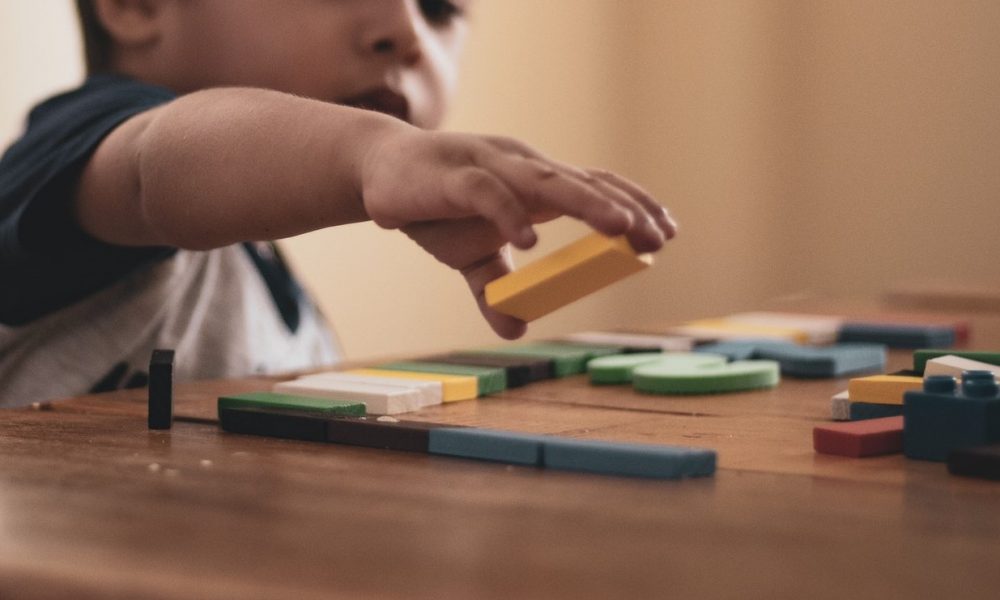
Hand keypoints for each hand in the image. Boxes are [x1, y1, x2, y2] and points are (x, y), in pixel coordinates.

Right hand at [360, 127, 677, 336]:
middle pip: (582, 183)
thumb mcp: (468, 257)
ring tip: (621, 227)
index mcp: (533, 184)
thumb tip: (515, 330)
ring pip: (546, 182)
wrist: (376, 171)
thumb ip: (495, 289)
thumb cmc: (432, 206)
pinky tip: (530, 243)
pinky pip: (488, 193)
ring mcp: (489, 167)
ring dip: (587, 203)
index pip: (594, 186)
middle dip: (625, 209)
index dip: (631, 206)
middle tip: (658, 237)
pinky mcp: (453, 177)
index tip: (665, 234)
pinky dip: (510, 216)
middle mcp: (521, 169)